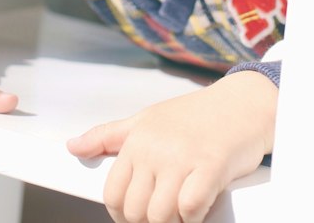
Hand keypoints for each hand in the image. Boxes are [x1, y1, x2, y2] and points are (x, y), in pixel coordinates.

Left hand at [67, 70, 277, 222]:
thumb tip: (72, 147)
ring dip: (174, 222)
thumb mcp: (146, 119)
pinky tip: (201, 204)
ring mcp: (182, 158)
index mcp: (137, 140)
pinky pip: (190, 210)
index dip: (123, 214)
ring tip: (184, 207)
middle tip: (167, 211)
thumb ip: (108, 136)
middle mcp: (155, 149)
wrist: (241, 103)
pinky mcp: (210, 167)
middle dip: (150, 221)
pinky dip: (194, 217)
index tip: (138, 215)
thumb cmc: (193, 115)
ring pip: (160, 216)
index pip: (113, 194)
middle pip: (136, 212)